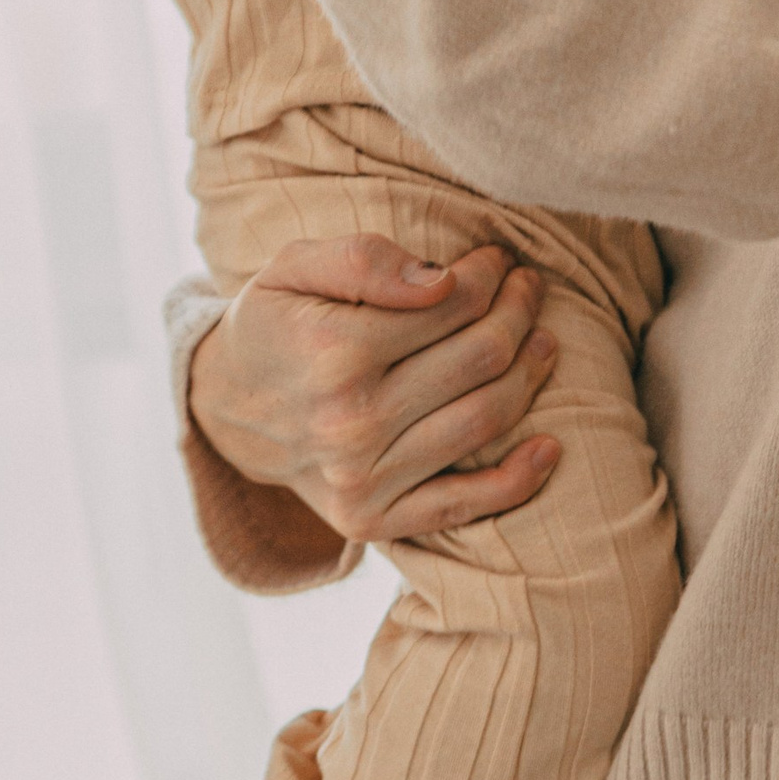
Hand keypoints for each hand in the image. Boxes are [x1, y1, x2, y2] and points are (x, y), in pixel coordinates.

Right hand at [190, 238, 562, 545]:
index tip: (498, 259)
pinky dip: (518, 480)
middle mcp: (350, 421)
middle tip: (529, 288)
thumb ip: (364, 260)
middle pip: (480, 359)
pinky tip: (551, 445)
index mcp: (333, 352)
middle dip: (519, 313)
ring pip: (483, 420)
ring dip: (530, 375)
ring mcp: (362, 479)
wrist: (227, 407)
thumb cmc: (275, 323)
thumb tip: (442, 280)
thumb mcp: (295, 266)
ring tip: (542, 339)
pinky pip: (464, 505)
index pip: (451, 304)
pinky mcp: (372, 520)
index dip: (488, 275)